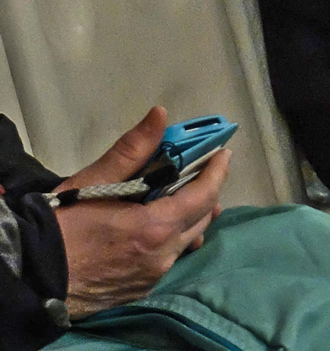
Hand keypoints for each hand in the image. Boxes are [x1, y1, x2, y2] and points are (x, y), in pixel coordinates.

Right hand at [53, 108, 230, 318]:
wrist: (29, 275)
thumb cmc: (60, 225)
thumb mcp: (93, 181)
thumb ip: (132, 150)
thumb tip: (160, 115)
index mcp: (155, 228)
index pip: (203, 196)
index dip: (217, 172)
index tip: (223, 154)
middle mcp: (162, 256)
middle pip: (201, 219)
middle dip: (207, 193)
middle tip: (203, 172)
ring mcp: (152, 276)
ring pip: (187, 242)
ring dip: (192, 218)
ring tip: (185, 199)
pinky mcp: (140, 290)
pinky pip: (169, 259)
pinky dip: (173, 240)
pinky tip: (160, 229)